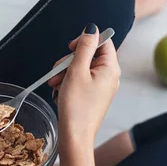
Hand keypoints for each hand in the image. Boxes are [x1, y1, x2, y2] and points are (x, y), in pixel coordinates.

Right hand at [48, 23, 120, 146]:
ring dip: (65, 73)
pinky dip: (68, 83)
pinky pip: (80, 81)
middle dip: (70, 61)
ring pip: (82, 68)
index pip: (103, 41)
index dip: (85, 41)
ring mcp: (102, 87)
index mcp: (111, 68)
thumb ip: (84, 47)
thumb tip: (92, 29)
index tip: (70, 49)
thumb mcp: (77, 71)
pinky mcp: (94, 96)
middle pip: (90, 55)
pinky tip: (59, 92)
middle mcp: (110, 76)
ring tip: (55, 85)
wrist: (75, 137)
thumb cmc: (76, 106)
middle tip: (57, 72)